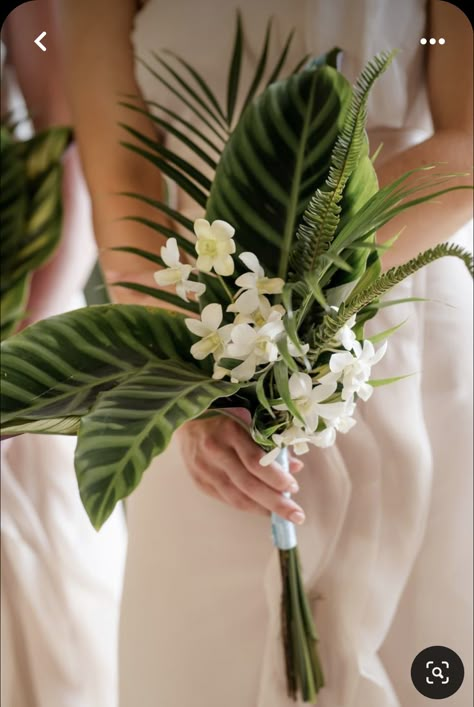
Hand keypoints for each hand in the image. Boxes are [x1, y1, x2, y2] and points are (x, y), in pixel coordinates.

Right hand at [177, 415, 305, 522]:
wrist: (186, 419)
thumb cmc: (224, 415)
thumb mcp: (249, 419)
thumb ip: (271, 442)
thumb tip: (295, 467)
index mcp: (230, 431)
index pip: (255, 461)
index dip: (276, 478)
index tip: (293, 488)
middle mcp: (215, 451)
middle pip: (248, 484)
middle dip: (275, 503)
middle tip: (296, 515)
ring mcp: (205, 469)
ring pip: (236, 497)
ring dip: (262, 509)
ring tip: (281, 516)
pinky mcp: (199, 481)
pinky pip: (226, 499)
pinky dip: (246, 506)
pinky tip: (261, 508)